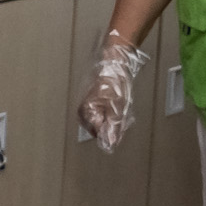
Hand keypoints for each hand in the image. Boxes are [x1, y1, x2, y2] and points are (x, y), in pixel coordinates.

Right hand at [77, 30, 149, 152]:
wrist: (114, 61)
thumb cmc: (114, 81)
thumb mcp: (118, 107)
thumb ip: (113, 127)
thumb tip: (109, 143)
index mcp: (86, 113)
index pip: (99, 134)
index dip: (113, 132)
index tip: (121, 124)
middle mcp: (82, 111)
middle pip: (100, 129)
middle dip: (113, 125)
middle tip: (122, 114)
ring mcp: (87, 106)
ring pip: (103, 122)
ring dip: (114, 118)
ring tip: (121, 106)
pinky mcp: (93, 101)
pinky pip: (103, 113)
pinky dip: (113, 111)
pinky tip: (119, 103)